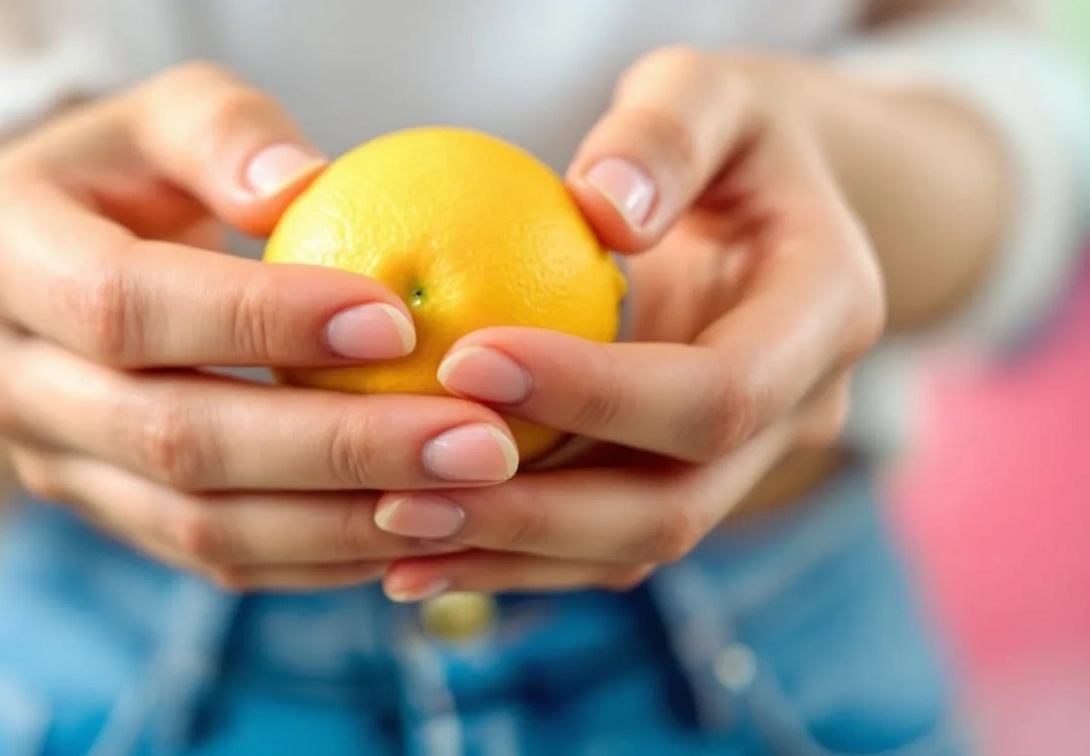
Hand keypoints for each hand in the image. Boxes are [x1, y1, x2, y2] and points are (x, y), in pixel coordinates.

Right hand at [0, 64, 520, 589]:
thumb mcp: (162, 114)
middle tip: (477, 441)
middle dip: (337, 448)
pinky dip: (321, 557)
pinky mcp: (108, 515)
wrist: (49, 264)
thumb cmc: (125, 169)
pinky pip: (216, 562)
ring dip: (343, 522)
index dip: (258, 321)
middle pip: (174, 440)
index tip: (396, 319)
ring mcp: (51, 466)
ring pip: (199, 527)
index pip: (126, 306)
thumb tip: (304, 184)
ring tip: (468, 499)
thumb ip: (225, 131)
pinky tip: (415, 530)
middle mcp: (1, 381)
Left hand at [372, 48, 885, 600]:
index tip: (466, 357)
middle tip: (404, 490)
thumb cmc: (731, 133)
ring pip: (630, 549)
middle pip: (676, 506)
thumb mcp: (709, 90)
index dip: (598, 394)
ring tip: (391, 539)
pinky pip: (598, 543)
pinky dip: (509, 554)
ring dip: (509, 553)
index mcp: (826, 315)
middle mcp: (799, 412)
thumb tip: (605, 211)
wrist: (774, 208)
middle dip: (536, 511)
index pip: (718, 392)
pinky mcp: (682, 481)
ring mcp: (744, 463)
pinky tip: (413, 550)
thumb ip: (666, 132)